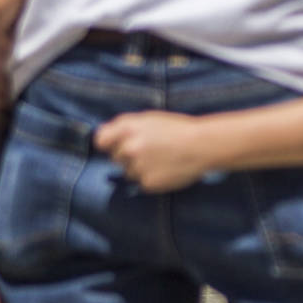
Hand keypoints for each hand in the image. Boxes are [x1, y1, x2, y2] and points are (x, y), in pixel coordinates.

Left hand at [93, 111, 215, 192]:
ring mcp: (137, 167)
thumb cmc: (178, 129)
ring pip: (128, 172)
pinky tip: (166, 169)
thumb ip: (125, 126)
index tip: (114, 146)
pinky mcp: (147, 183)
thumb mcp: (149, 119)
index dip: (107, 144)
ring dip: (140, 169)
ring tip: (161, 160)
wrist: (201, 146)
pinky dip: (151, 178)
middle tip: (150, 151)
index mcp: (127, 129)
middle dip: (128, 156)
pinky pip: (142, 183)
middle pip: (115, 158)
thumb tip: (103, 135)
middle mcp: (128, 148)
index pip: (100, 140)